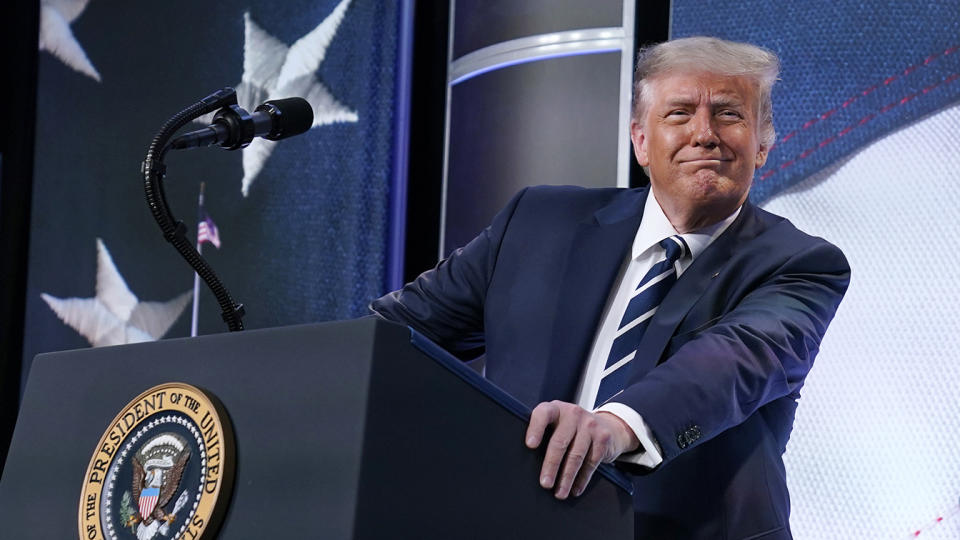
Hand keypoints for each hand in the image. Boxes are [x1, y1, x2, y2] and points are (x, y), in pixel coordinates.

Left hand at [525, 400, 639, 498]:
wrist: (608, 426)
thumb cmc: (572, 429)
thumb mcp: (558, 423)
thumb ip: (546, 433)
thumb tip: (526, 462)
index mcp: (556, 408)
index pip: (543, 414)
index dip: (536, 429)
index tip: (530, 445)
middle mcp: (573, 413)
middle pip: (559, 442)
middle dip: (551, 465)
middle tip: (545, 483)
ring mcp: (590, 424)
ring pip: (576, 455)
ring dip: (567, 478)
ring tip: (560, 493)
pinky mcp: (603, 437)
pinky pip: (591, 462)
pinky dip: (582, 479)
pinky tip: (575, 489)